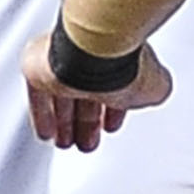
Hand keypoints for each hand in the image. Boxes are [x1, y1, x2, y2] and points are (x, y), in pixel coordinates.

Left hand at [24, 40, 173, 151]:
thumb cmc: (124, 61)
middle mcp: (88, 57)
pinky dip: (42, 118)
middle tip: (86, 140)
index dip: (112, 110)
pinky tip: (46, 132)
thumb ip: (152, 92)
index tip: (110, 124)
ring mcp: (62, 63)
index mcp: (117, 54)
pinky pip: (38, 98)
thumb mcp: (154, 84)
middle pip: (84, 94)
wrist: (95, 51)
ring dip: (65, 123)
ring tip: (67, 142)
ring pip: (62, 97)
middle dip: (86, 121)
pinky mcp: (38, 69)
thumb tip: (154, 94)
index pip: (112, 87)